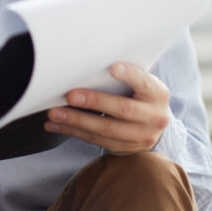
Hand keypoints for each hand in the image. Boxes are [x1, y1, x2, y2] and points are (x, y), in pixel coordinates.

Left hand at [45, 62, 169, 153]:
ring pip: (106, 129)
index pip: (144, 82)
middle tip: (69, 96)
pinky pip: (96, 140)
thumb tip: (88, 61)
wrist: (153, 125)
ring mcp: (141, 136)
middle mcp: (154, 117)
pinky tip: (55, 125)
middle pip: (122, 109)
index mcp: (157, 93)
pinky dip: (73, 132)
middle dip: (94, 102)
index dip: (129, 75)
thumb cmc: (139, 93)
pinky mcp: (125, 148)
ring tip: (54, 114)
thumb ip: (125, 75)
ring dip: (76, 121)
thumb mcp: (141, 82)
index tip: (112, 67)